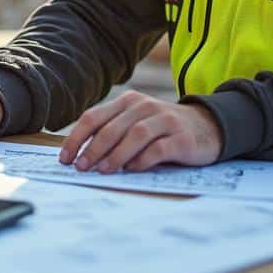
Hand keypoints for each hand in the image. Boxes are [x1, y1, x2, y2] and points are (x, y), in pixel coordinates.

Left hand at [59, 91, 220, 172]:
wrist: (208, 126)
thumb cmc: (163, 129)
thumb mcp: (136, 122)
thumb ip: (113, 132)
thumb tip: (80, 155)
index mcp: (127, 101)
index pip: (93, 117)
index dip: (76, 138)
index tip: (65, 158)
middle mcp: (144, 106)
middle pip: (111, 127)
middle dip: (92, 148)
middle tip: (81, 167)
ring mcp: (165, 120)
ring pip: (134, 135)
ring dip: (115, 154)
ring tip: (102, 170)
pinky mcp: (181, 138)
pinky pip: (158, 148)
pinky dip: (143, 160)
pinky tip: (132, 170)